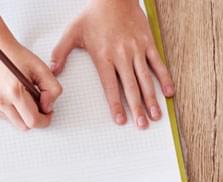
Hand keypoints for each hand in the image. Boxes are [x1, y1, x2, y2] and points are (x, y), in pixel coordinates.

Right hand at [0, 34, 61, 129]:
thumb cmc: (15, 56)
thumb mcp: (40, 68)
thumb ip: (52, 88)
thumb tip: (49, 107)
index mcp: (14, 91)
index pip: (33, 121)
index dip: (44, 120)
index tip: (48, 113)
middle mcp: (0, 100)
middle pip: (24, 126)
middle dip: (34, 117)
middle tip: (37, 103)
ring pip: (15, 122)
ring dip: (22, 114)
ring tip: (23, 95)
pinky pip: (4, 116)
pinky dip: (12, 109)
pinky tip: (12, 94)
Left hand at [51, 0, 174, 128]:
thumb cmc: (93, 14)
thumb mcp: (73, 32)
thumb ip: (61, 52)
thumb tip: (53, 71)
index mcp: (104, 56)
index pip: (111, 86)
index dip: (116, 104)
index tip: (121, 120)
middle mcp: (122, 55)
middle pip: (131, 87)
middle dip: (138, 108)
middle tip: (142, 125)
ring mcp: (137, 49)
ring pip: (146, 78)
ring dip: (152, 99)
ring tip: (156, 116)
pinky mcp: (148, 43)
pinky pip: (158, 63)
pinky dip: (164, 78)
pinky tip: (169, 93)